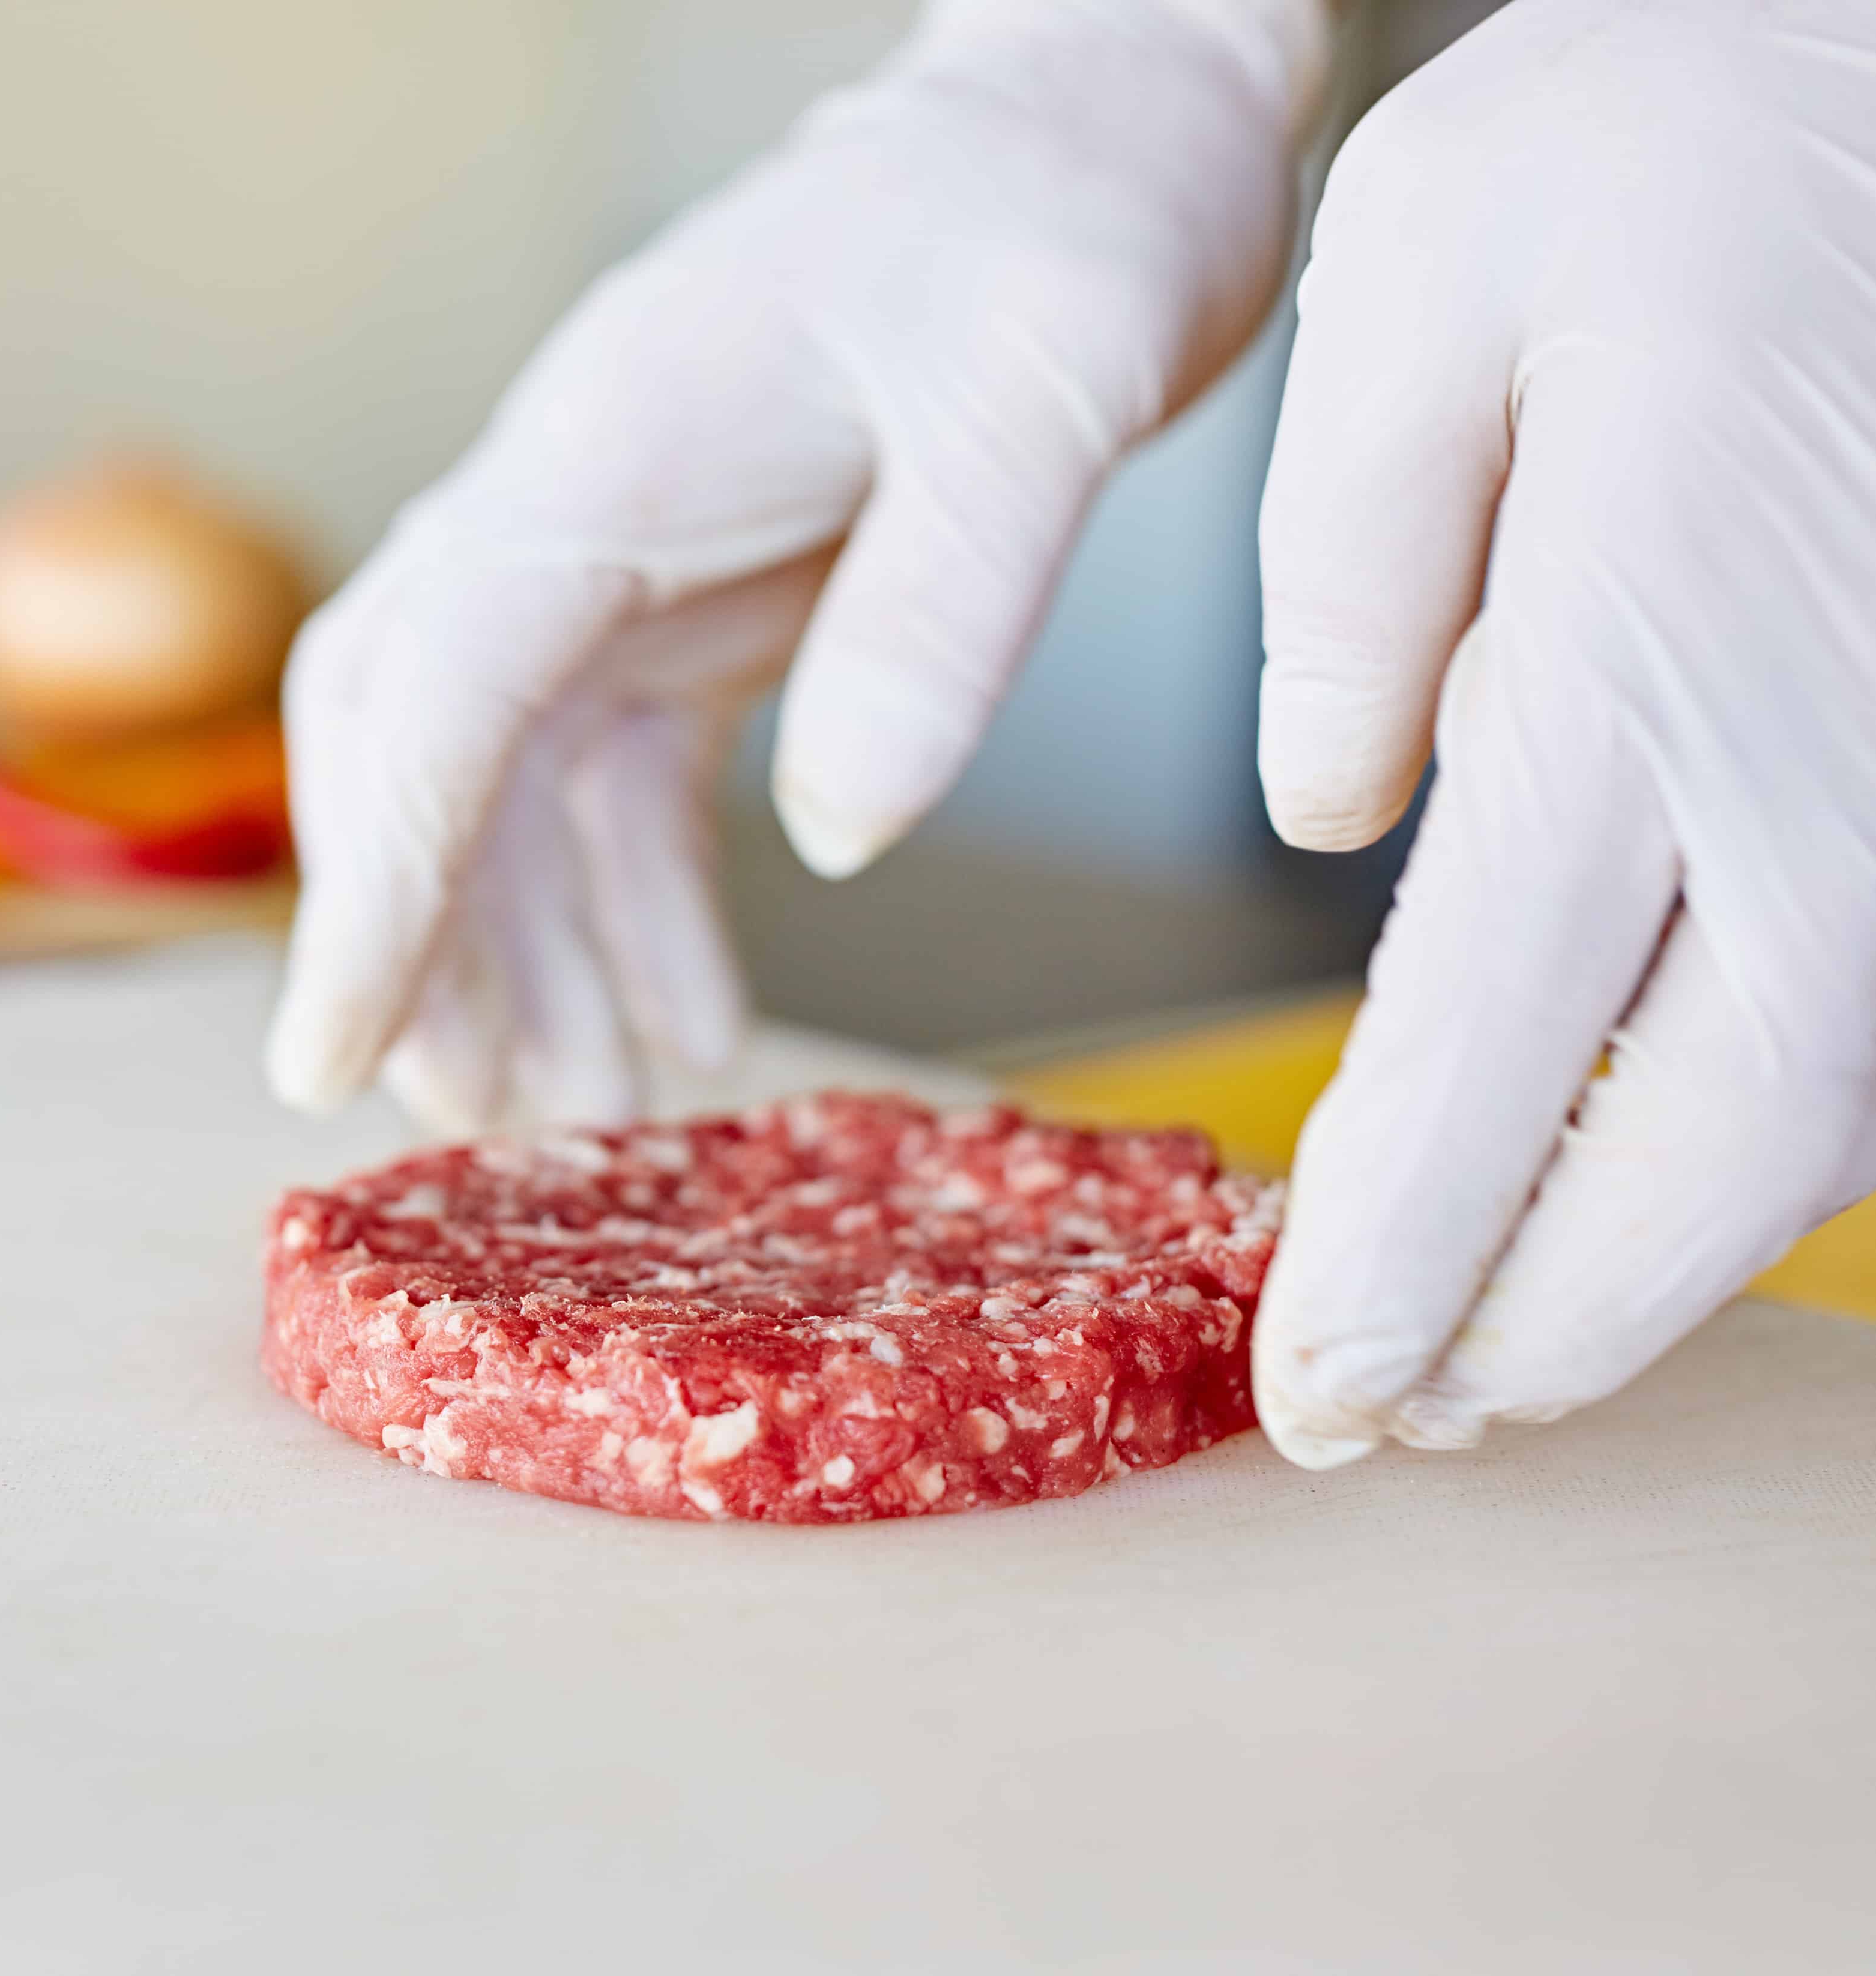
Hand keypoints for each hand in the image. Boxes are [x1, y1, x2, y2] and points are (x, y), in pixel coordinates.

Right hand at [266, 0, 1331, 1131]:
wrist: (1098, 104)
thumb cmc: (1066, 211)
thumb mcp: (1044, 399)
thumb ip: (941, 608)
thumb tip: (846, 834)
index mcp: (613, 454)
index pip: (435, 689)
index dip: (376, 885)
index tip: (331, 1052)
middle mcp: (578, 503)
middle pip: (410, 738)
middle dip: (409, 932)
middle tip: (449, 1115)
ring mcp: (626, 543)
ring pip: (501, 772)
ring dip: (518, 943)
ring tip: (571, 1107)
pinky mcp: (699, 580)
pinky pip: (618, 765)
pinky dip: (632, 897)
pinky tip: (686, 1010)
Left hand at [1253, 0, 1875, 1465]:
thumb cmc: (1678, 116)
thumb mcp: (1428, 265)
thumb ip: (1356, 563)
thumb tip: (1333, 801)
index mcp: (1643, 647)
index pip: (1498, 1041)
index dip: (1405, 1250)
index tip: (1316, 1383)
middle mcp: (1827, 755)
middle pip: (1705, 1153)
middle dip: (1541, 1323)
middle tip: (1384, 1421)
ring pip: (1825, 1118)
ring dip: (1650, 1270)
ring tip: (1478, 1355)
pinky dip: (1747, 1147)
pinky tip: (1617, 1189)